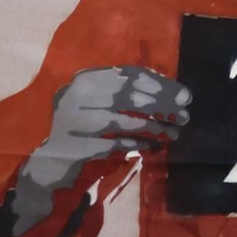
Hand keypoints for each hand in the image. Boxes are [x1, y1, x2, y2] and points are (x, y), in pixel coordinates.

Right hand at [12, 66, 190, 233]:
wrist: (50, 161)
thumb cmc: (83, 125)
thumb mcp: (100, 101)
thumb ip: (126, 91)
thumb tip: (169, 86)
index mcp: (86, 79)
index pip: (130, 75)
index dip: (161, 84)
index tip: (185, 96)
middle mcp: (78, 96)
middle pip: (131, 97)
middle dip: (163, 105)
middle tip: (185, 115)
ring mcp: (77, 122)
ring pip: (127, 121)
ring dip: (156, 127)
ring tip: (175, 132)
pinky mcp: (80, 147)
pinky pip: (118, 144)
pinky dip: (139, 144)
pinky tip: (155, 146)